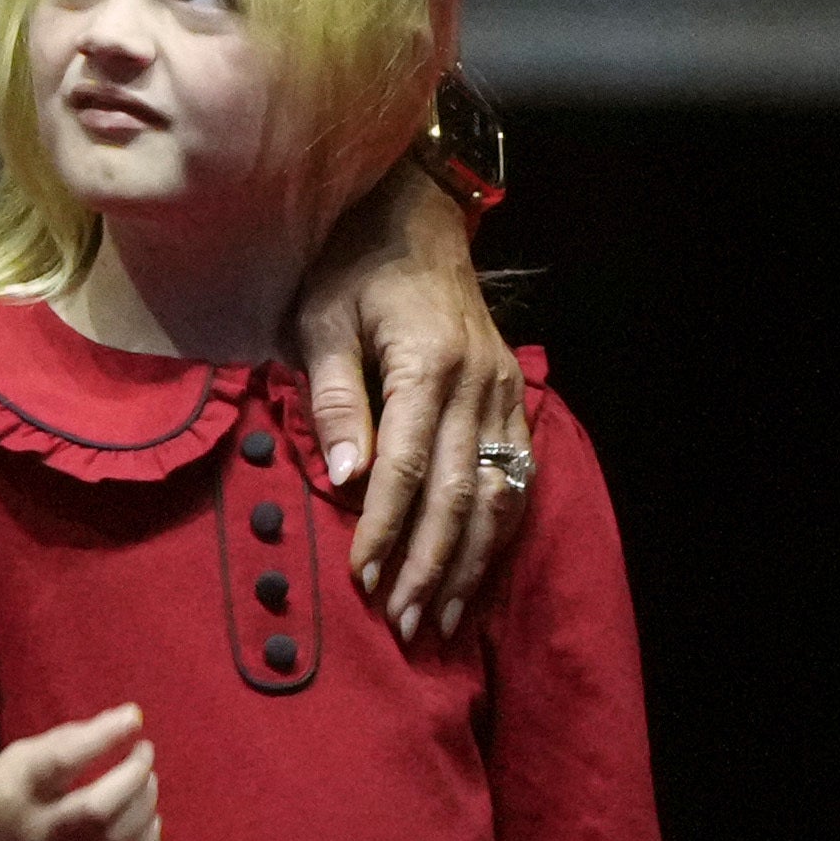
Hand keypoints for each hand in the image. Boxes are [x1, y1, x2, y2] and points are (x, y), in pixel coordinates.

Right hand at [0, 707, 164, 840]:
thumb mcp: (15, 762)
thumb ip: (66, 741)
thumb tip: (127, 721)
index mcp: (13, 792)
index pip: (62, 760)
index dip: (104, 736)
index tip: (133, 718)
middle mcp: (37, 835)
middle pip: (98, 808)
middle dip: (134, 774)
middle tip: (144, 752)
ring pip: (118, 838)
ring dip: (145, 801)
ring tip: (146, 780)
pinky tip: (148, 821)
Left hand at [287, 162, 528, 644]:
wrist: (418, 216)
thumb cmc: (356, 267)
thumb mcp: (323, 319)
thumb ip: (335, 399)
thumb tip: (343, 478)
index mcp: (428, 362)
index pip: (406, 467)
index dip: (383, 529)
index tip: (361, 579)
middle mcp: (478, 383)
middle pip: (458, 493)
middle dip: (430, 565)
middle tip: (403, 623)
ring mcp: (504, 392)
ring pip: (497, 494)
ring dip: (469, 562)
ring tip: (442, 619)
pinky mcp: (514, 398)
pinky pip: (516, 476)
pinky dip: (498, 530)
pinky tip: (478, 571)